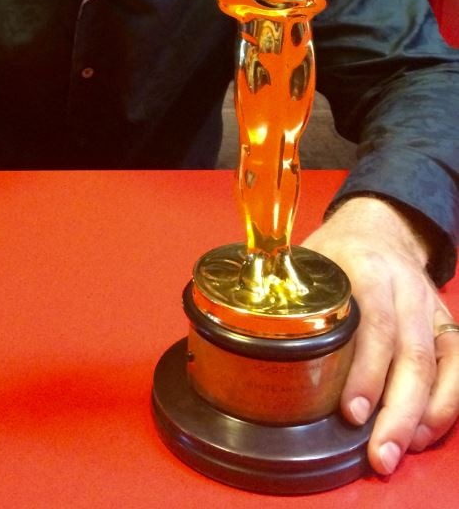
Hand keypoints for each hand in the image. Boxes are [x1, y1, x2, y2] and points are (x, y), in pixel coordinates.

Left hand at [303, 196, 458, 475]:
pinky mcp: (444, 324)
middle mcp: (404, 288)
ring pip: (439, 365)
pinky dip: (447, 403)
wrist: (379, 225)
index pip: (375, 324)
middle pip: (412, 354)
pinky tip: (423, 432)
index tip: (350, 411)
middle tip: (378, 454)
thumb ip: (283, 289)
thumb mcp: (306, 257)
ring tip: (397, 451)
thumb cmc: (335, 249)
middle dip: (396, 410)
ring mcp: (428, 307)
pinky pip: (458, 365)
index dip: (366, 371)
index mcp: (366, 269)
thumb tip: (241, 327)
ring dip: (421, 416)